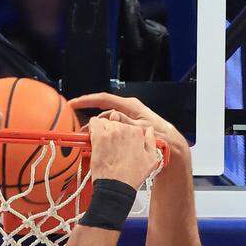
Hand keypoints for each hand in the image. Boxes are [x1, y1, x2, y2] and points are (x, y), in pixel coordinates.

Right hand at [67, 93, 187, 160]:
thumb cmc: (161, 137)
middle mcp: (128, 110)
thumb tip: (111, 117)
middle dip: (91, 121)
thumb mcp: (142, 129)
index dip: (87, 101)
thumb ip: (126, 123)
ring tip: (89, 141)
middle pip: (104, 113)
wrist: (172, 147)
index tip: (73, 104)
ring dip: (99, 131)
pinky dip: (107, 135)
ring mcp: (128, 119)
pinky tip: (101, 143)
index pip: (104, 99)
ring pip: (108, 123)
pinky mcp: (129, 128)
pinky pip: (113, 130)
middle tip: (80, 131)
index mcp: (130, 106)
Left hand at [86, 117, 158, 189]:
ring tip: (102, 144)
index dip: (122, 135)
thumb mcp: (151, 160)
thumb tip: (149, 130)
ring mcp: (112, 132)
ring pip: (104, 122)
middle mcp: (125, 129)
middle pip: (115, 122)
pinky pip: (94, 123)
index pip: (128, 125)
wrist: (116, 186)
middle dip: (112, 132)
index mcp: (138, 133)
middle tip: (110, 146)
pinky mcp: (99, 136)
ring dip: (102, 131)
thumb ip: (151, 141)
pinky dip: (92, 128)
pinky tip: (93, 138)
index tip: (119, 144)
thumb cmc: (131, 176)